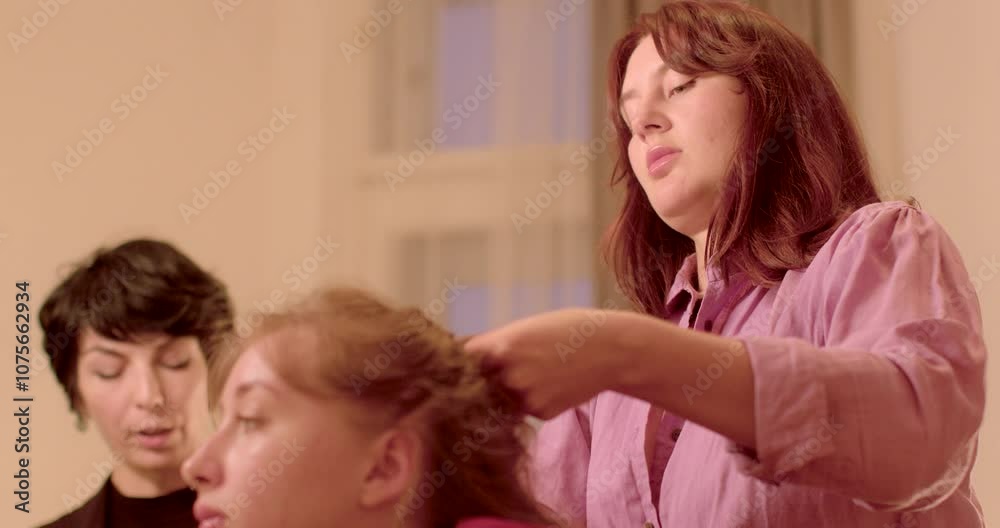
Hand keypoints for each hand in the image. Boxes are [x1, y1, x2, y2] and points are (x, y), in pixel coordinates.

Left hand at [463, 308, 628, 419]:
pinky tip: (552, 383)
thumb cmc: (566, 330)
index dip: (460, 361)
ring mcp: (525, 398)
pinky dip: (531, 399)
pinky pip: (523, 409)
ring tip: (538, 371)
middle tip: (506, 367)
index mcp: (502, 347)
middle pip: (479, 384)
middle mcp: (509, 375)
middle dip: (485, 378)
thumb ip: (494, 344)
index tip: (459, 362)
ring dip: (508, 390)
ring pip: (501, 399)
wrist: (611, 349)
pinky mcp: (541, 413)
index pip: (462, 360)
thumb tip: (460, 355)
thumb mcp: (526, 328)